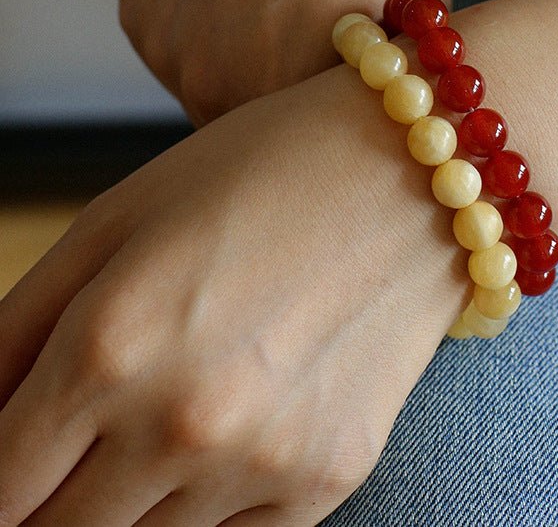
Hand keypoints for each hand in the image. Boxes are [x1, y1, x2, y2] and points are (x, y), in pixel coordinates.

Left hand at [0, 61, 467, 525]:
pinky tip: (215, 443)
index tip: (12, 464)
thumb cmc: (258, 170)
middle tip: (64, 458)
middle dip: (40, 508)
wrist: (414, 170)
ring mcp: (262, 462)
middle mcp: (182, 422)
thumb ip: (18, 328)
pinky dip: (201, 512)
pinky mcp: (325, 480)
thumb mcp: (117, 219)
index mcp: (109, 344)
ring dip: (121, 508)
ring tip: (147, 434)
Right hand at [119, 0, 453, 126]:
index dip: (354, 135)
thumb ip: (394, 83)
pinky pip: (190, 54)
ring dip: (258, 76)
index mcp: (296, 86)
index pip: (325, 155)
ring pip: (224, 98)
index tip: (376, 114)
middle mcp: (215, 81)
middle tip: (337, 69)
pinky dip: (219, 35)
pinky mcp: (139, 11)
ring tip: (293, 3)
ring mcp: (169, 46)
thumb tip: (391, 117)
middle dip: (304, 112)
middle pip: (267, 140)